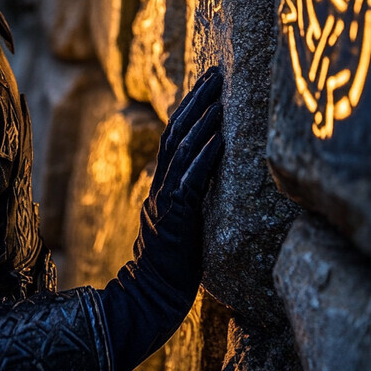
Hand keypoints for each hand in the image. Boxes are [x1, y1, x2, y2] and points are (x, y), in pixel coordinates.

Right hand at [135, 65, 223, 304]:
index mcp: (162, 185)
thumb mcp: (179, 223)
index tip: (207, 84)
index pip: (173, 137)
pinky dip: (205, 156)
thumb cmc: (171, 265)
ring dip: (201, 119)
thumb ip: (186, 198)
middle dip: (195, 100)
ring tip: (220, 96)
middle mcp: (161, 185)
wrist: (150, 297)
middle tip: (215, 73)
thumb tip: (206, 179)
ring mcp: (165, 198)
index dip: (189, 109)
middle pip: (175, 132)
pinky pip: (190, 180)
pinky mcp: (174, 216)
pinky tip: (220, 138)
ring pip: (181, 149)